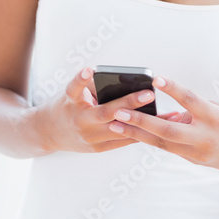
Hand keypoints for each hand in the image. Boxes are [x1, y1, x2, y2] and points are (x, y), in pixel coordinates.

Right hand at [42, 67, 183, 153]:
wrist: (48, 133)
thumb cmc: (65, 105)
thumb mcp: (71, 93)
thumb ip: (94, 86)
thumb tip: (126, 81)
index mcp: (70, 102)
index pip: (75, 89)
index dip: (81, 80)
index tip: (89, 69)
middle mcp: (79, 121)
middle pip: (106, 112)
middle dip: (129, 103)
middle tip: (149, 93)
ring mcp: (89, 138)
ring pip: (121, 129)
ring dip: (146, 122)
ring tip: (169, 116)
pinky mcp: (97, 148)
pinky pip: (123, 140)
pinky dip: (141, 132)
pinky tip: (161, 127)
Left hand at [105, 74, 218, 172]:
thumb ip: (195, 110)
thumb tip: (169, 110)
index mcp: (216, 118)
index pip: (191, 101)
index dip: (174, 90)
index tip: (156, 79)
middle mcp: (206, 138)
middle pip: (168, 131)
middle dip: (141, 122)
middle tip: (119, 113)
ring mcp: (199, 153)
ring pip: (163, 143)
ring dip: (138, 134)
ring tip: (116, 124)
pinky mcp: (195, 161)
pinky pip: (170, 148)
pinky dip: (153, 139)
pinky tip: (134, 132)